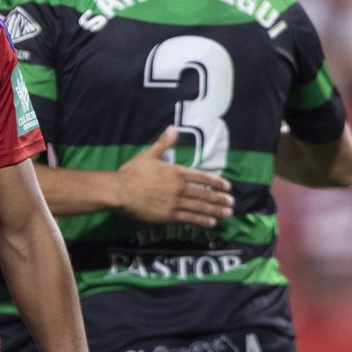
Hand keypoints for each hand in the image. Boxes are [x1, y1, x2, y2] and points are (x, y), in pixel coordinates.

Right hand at [116, 127, 232, 225]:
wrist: (120, 191)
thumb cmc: (132, 173)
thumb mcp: (148, 155)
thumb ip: (163, 143)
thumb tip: (172, 128)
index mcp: (176, 172)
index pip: (202, 177)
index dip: (216, 182)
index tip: (227, 186)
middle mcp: (179, 187)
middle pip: (205, 193)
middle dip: (220, 199)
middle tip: (231, 203)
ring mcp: (175, 202)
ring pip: (200, 207)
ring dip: (216, 210)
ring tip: (227, 213)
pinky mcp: (168, 215)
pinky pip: (189, 218)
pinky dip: (202, 220)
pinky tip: (212, 222)